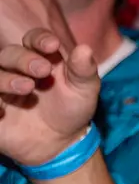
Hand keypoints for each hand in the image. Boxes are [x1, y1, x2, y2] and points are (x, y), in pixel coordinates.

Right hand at [0, 0, 99, 167]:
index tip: (53, 49)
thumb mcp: (86, 90)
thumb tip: (83, 49)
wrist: (58, 143)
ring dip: (4, 77)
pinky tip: (5, 109)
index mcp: (35, 53)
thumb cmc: (74, 110)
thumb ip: (84, 70)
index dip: (39, 40)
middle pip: (6, 52)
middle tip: (40, 72)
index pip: (31, 39)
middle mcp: (11, 64)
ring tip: (25, 88)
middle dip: (20, 58)